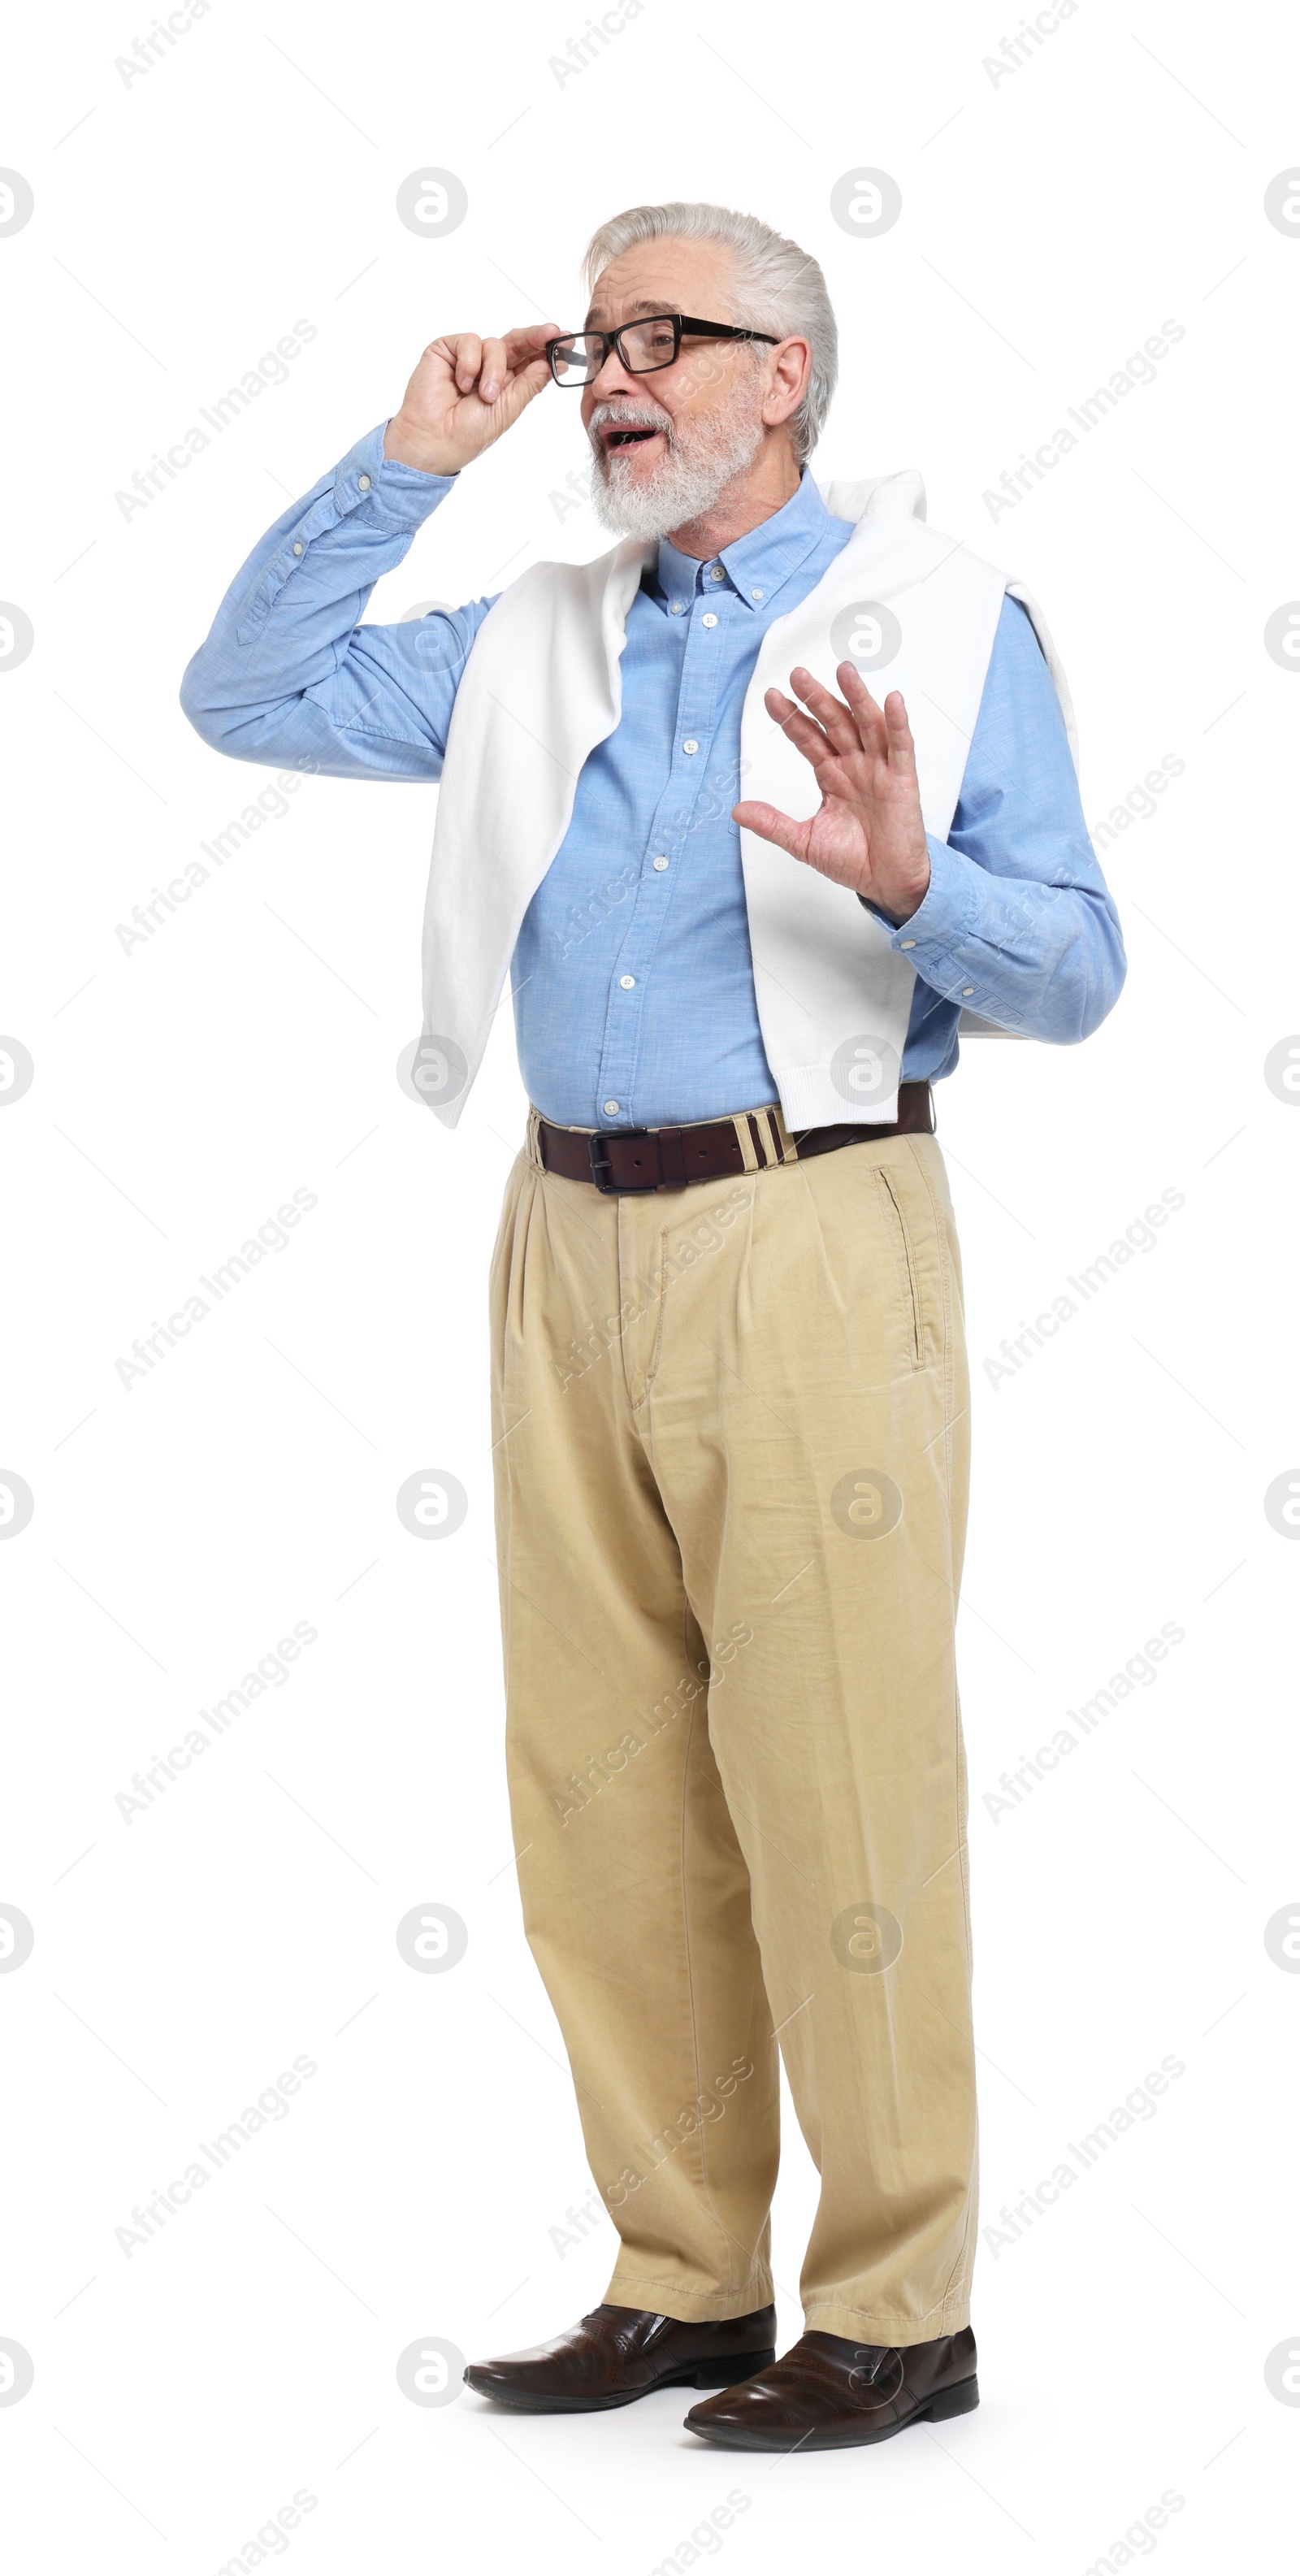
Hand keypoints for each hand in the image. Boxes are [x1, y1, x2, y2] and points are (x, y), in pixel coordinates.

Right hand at [383, 323, 558, 475]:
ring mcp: (469, 356)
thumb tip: (553, 363)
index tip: (567, 341)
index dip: (548, 349)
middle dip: (535, 337)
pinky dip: (470, 364)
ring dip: (494, 371)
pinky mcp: (448, 349)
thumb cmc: (467, 433)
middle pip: (518, 342)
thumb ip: (528, 384)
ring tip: (484, 396)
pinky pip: (470, 342)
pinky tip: (461, 384)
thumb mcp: (507, 410)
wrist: (433, 440)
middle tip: (551, 332)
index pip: (531, 359)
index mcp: (507, 382)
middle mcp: (490, 366)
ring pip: (496, 344)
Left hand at [733, 662, 931, 923]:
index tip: (771, 697)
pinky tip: (891, 701)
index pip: (808, 739)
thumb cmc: (852, 861)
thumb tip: (737, 810)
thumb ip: (773, 824)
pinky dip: (898, 724)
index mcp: (831, 776)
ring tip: (843, 671)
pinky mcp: (903, 782)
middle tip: (798, 675)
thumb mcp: (804, 841)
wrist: (886, 884)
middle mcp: (855, 766)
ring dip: (856, 698)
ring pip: (867, 726)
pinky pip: (902, 747)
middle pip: (834, 724)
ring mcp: (879, 770)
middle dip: (817, 699)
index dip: (791, 718)